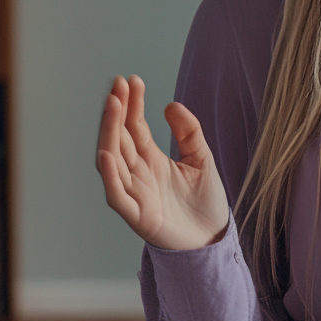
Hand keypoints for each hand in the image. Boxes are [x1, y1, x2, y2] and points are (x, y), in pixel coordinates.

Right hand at [95, 75, 230, 250]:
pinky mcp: (138, 216)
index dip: (132, 104)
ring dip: (109, 133)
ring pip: (113, 161)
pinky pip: (117, 195)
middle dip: (116, 112)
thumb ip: (189, 133)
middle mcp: (138, 174)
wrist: (213, 240)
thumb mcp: (202, 159)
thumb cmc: (204, 203)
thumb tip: (171, 105)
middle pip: (120, 138)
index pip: (135, 127)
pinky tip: (107, 153)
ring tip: (112, 106)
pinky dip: (110, 176)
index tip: (131, 79)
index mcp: (151, 160)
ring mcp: (136, 194)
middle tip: (118, 84)